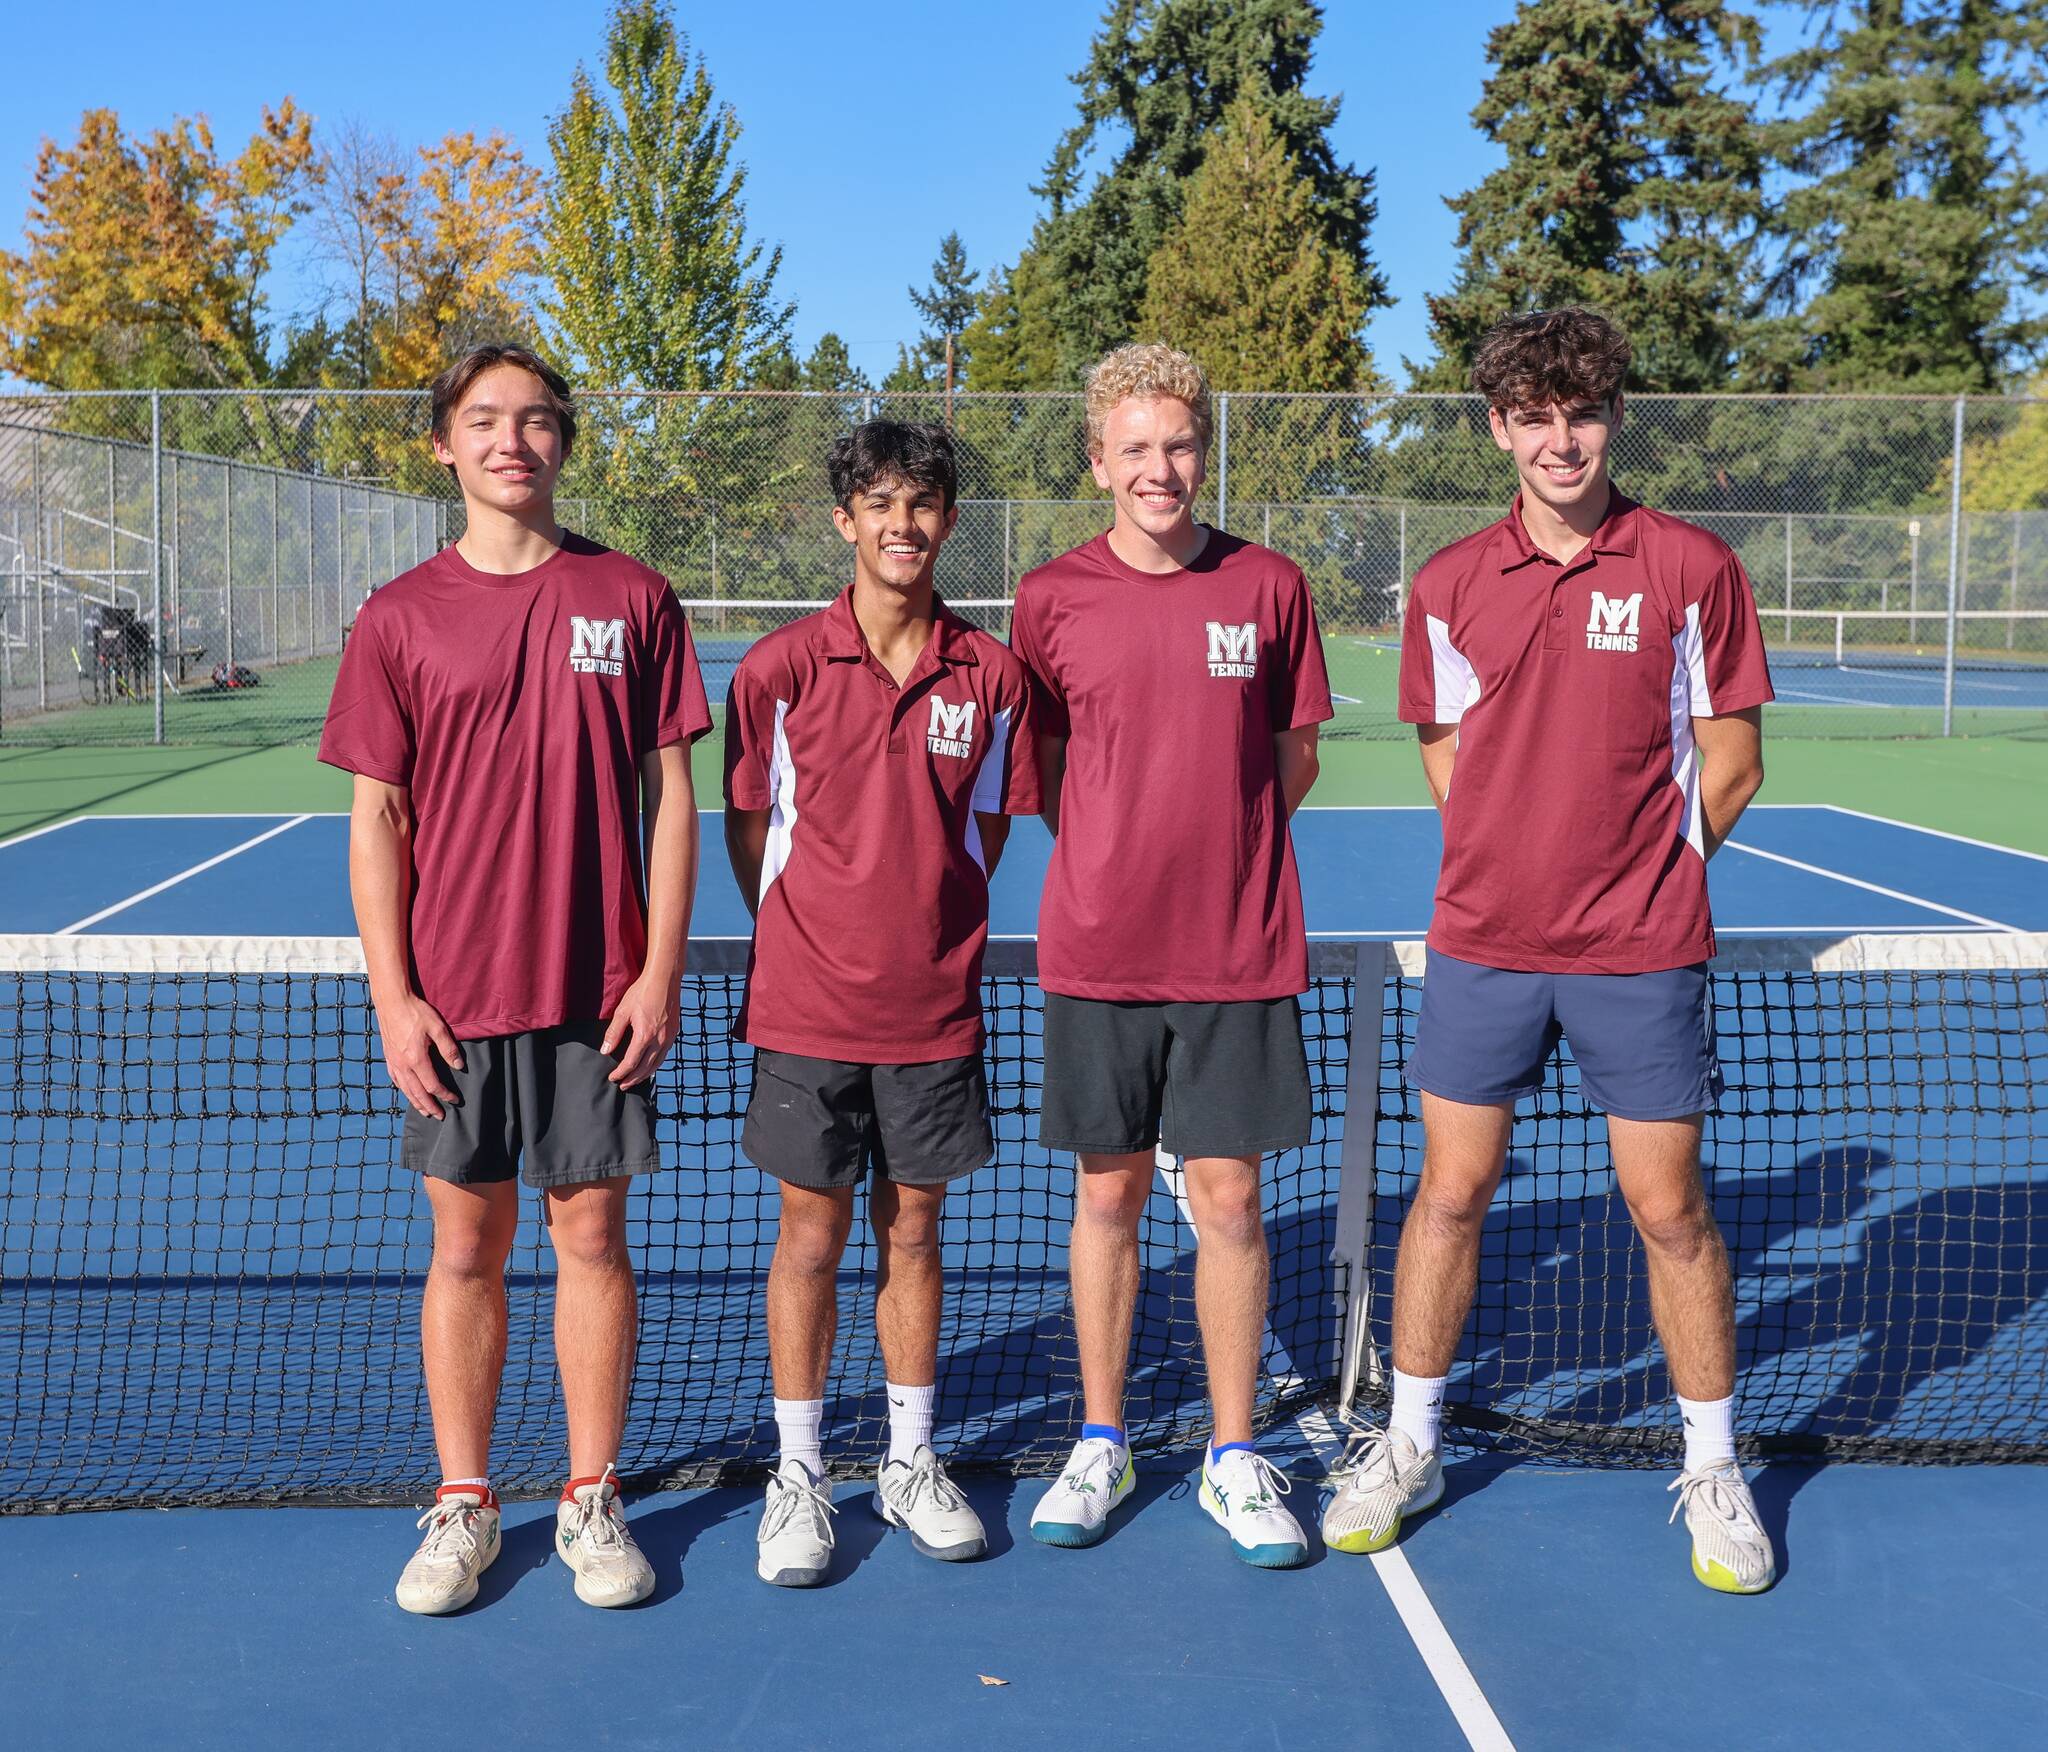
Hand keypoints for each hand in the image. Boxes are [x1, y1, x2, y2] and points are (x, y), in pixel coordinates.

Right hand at [375, 992, 463, 1118]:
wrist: (392, 1001)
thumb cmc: (416, 1012)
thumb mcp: (438, 1027)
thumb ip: (449, 1048)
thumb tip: (459, 1066)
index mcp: (416, 1059)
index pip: (433, 1085)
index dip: (444, 1095)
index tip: (455, 1100)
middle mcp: (403, 1064)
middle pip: (417, 1093)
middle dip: (430, 1106)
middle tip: (440, 1116)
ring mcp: (393, 1062)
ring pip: (405, 1089)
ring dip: (416, 1102)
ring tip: (425, 1111)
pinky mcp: (388, 1057)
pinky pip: (396, 1079)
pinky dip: (404, 1090)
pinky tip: (408, 1092)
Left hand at [602, 972, 678, 1086]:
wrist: (665, 979)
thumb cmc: (642, 992)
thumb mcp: (623, 1011)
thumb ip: (613, 1033)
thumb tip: (605, 1051)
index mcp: (645, 1035)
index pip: (631, 1062)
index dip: (621, 1072)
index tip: (613, 1078)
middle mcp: (660, 1040)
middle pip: (646, 1068)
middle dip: (633, 1078)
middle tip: (623, 1086)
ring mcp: (669, 1037)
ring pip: (657, 1063)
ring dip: (645, 1074)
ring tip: (636, 1080)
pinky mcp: (674, 1032)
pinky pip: (664, 1054)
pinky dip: (655, 1064)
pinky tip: (650, 1064)